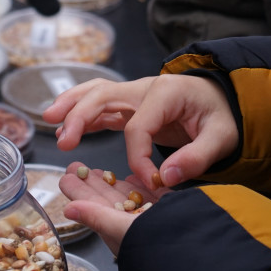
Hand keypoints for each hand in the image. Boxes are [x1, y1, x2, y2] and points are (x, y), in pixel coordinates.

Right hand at [44, 74, 238, 188]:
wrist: (222, 100)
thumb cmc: (221, 117)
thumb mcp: (222, 137)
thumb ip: (197, 157)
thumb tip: (167, 177)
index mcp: (166, 93)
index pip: (139, 127)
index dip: (140, 158)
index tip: (152, 183)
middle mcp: (145, 88)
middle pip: (104, 97)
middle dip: (81, 116)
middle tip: (64, 140)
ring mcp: (134, 93)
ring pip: (95, 93)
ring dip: (71, 105)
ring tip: (48, 120)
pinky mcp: (129, 104)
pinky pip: (100, 104)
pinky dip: (79, 111)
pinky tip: (63, 126)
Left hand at [57, 163, 165, 255]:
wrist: (203, 253)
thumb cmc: (159, 246)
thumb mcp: (123, 230)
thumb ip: (97, 217)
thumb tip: (68, 209)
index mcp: (120, 234)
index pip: (94, 209)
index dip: (80, 192)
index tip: (66, 177)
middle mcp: (135, 228)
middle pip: (108, 201)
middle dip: (93, 184)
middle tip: (76, 166)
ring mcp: (154, 220)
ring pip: (129, 197)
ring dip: (113, 182)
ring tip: (99, 169)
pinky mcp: (174, 213)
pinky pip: (153, 196)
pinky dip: (143, 185)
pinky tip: (133, 176)